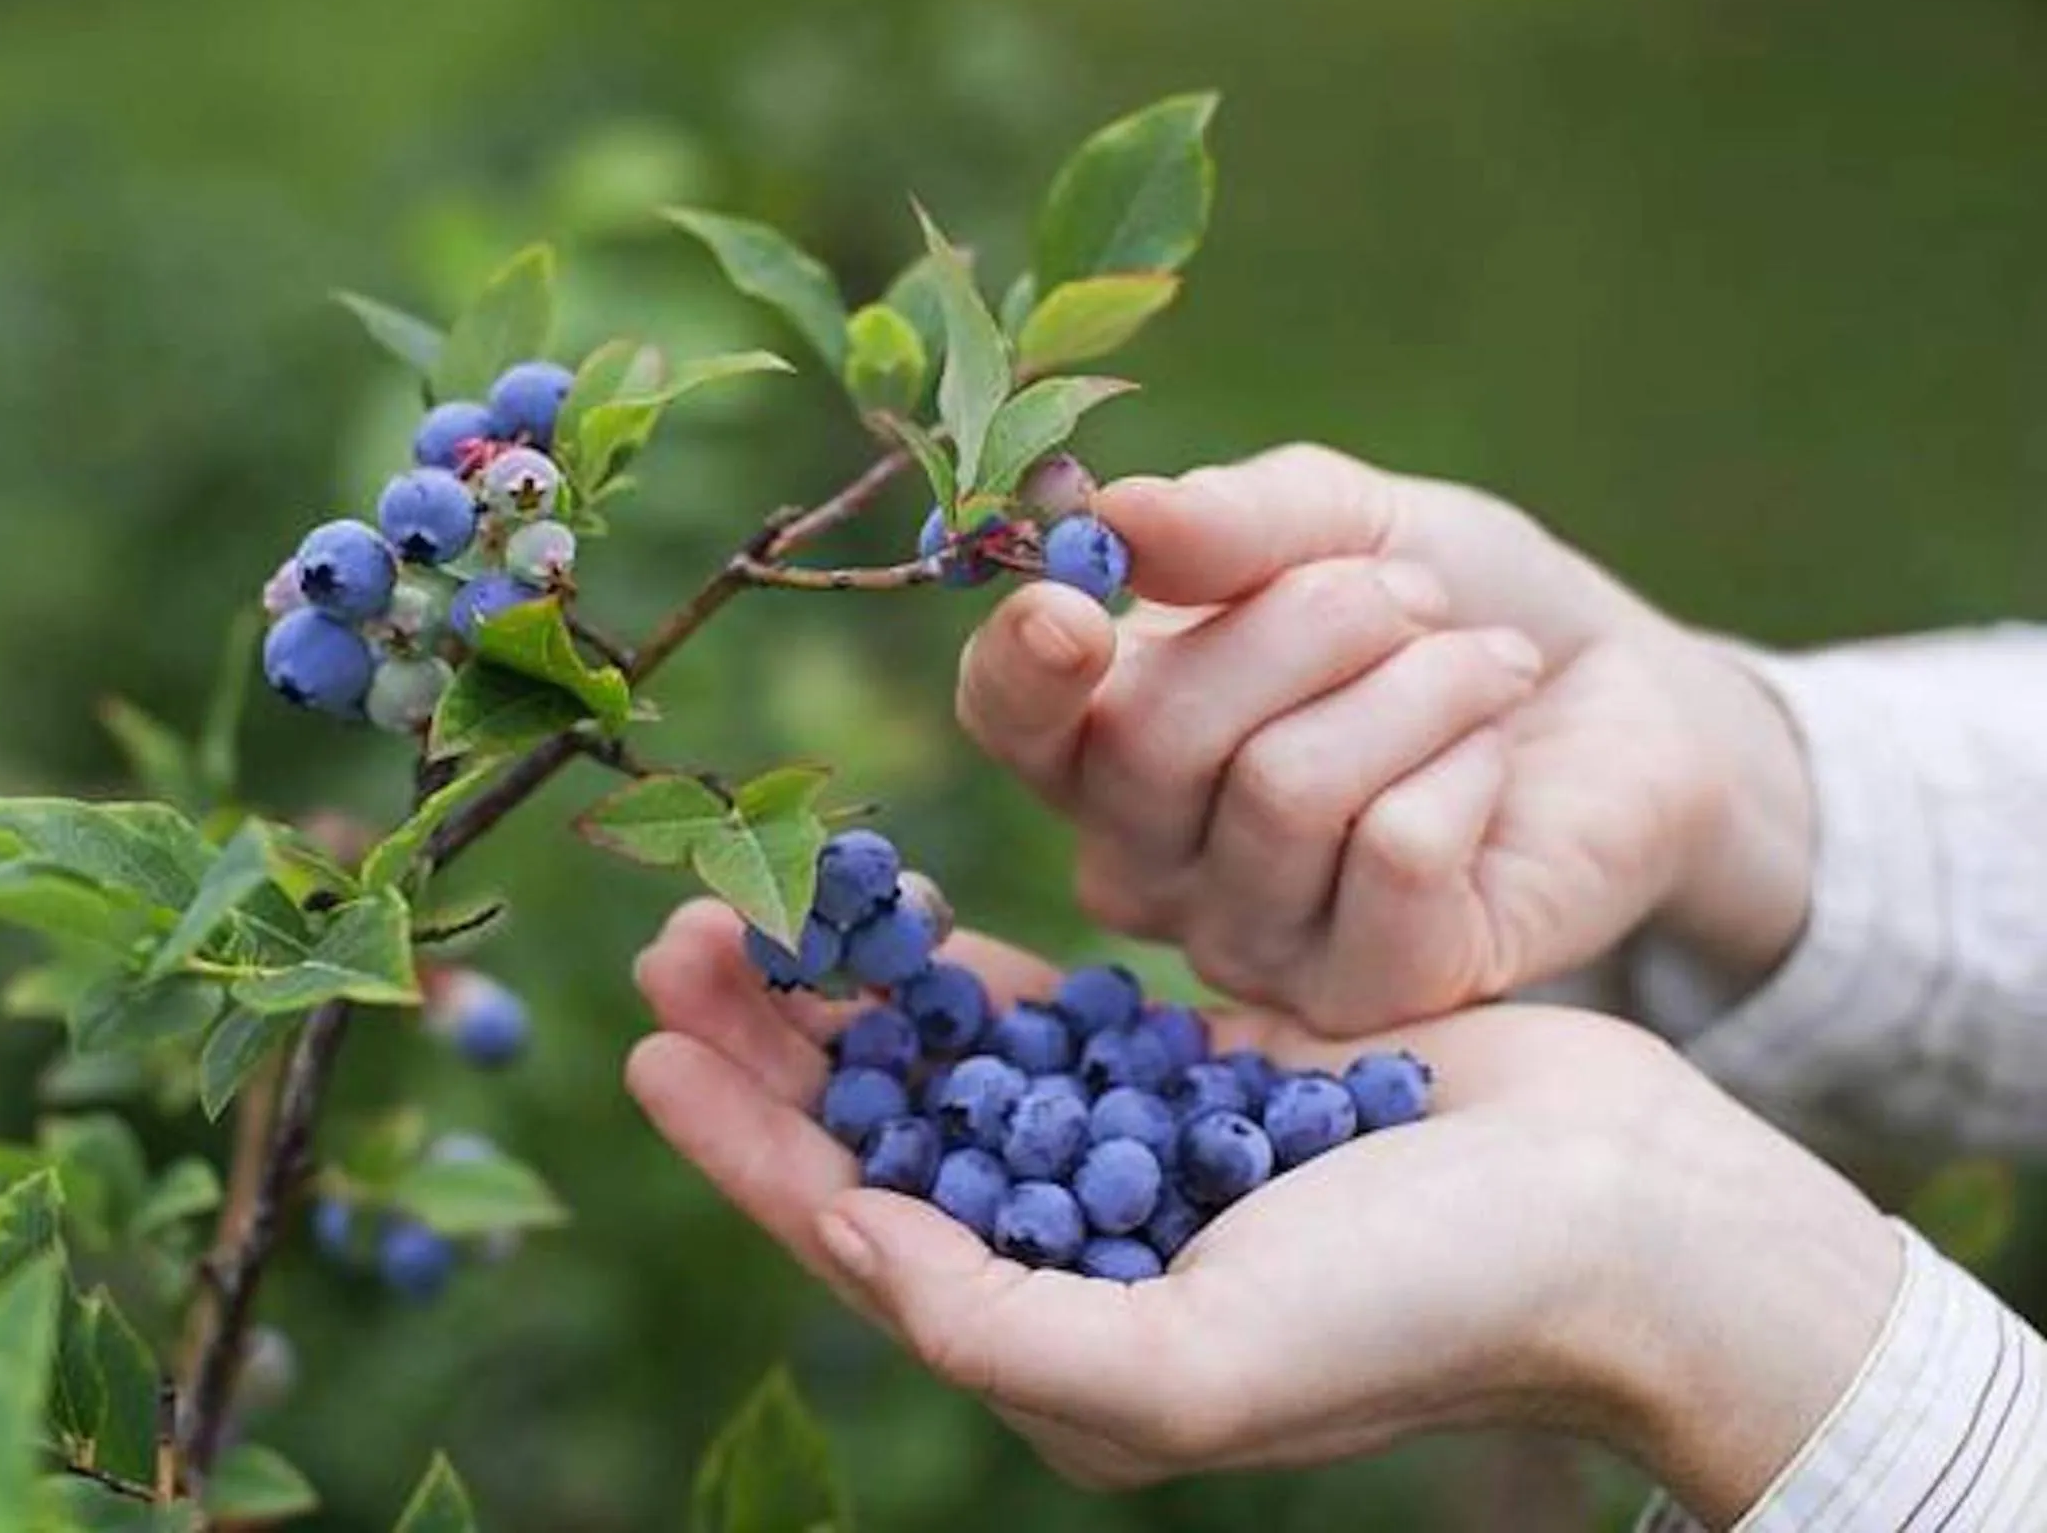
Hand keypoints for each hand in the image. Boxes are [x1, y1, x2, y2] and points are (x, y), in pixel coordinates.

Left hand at [626, 901, 1898, 1524]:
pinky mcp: (1198, 1073)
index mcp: (1063, 1352)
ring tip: (752, 904)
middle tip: (676, 936)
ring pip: (948, 1067)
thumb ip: (1000, 1323)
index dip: (744, 1146)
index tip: (647, 1048)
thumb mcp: (1192, 1362)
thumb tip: (851, 1241)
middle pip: (882, 1139)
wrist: (1618, 1218)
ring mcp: (1135, 1161)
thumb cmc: (1420, 1309)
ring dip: (850, 991)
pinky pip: (1050, 1014)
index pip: (856, 1239)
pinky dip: (968, 968)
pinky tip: (896, 912)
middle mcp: (1081, 1260)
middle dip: (773, 1046)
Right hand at [957, 444, 1814, 1029]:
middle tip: (1413, 598)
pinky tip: (1494, 764)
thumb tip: (1117, 518)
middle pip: (1155, 738)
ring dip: (1416, 686)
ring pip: (1285, 791)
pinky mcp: (1369, 995)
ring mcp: (1249, 944)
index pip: (1007, 721)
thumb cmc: (1449, 605)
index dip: (1022, 670)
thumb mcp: (1346, 520)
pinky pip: (1395, 857)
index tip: (1079, 608)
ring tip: (1483, 667)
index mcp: (1104, 736)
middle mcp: (1147, 860)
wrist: (1621, 702)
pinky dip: (1467, 768)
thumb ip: (1232, 523)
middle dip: (1309, 623)